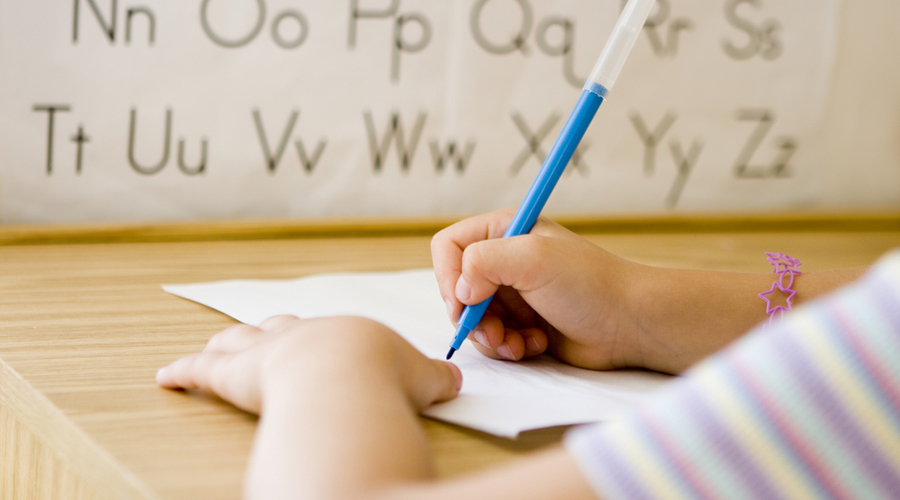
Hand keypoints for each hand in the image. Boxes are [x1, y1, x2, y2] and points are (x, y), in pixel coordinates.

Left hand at [156, 315, 461, 415]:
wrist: (346, 374)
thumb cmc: (382, 373)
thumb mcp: (421, 376)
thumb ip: (436, 377)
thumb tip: (455, 380)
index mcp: (341, 335)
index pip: (325, 334)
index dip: (317, 339)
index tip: (316, 342)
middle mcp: (298, 336)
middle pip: (275, 329)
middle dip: (268, 333)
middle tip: (259, 337)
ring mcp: (263, 352)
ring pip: (236, 343)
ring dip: (224, 346)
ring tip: (215, 348)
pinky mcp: (232, 374)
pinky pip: (199, 372)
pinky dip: (180, 373)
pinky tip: (165, 377)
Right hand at [432, 208, 649, 369]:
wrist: (630, 324)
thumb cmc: (590, 284)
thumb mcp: (533, 258)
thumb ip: (483, 261)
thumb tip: (459, 291)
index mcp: (503, 232)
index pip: (448, 247)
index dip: (448, 276)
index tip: (465, 302)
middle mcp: (505, 261)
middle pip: (456, 289)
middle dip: (471, 317)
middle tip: (494, 333)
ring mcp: (513, 294)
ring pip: (473, 320)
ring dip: (491, 337)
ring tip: (519, 344)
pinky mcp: (522, 324)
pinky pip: (494, 339)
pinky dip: (509, 347)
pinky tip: (535, 345)